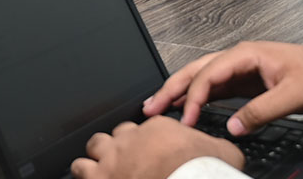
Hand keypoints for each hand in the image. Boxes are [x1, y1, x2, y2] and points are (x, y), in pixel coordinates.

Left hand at [70, 116, 244, 178]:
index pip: (142, 128)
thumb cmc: (206, 173)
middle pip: (113, 135)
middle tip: (125, 162)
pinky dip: (85, 174)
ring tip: (101, 171)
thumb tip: (221, 149)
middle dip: (116, 147)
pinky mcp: (102, 177)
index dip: (144, 143)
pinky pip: (79, 170)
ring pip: (92, 148)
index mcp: (158, 130)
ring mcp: (114, 159)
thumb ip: (210, 145)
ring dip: (95, 159)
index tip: (149, 153)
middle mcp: (131, 141)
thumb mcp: (222, 152)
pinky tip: (92, 178)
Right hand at [143, 41, 302, 135]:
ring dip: (179, 92)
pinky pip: (214, 88)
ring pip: (201, 78)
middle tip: (151, 107)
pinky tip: (187, 108)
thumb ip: (260, 112)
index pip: (208, 74)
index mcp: (245, 54)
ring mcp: (240, 69)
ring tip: (159, 107)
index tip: (186, 118)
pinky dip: (197, 98)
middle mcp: (238, 58)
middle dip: (170, 89)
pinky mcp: (245, 81)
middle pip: (195, 71)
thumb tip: (233, 127)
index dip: (193, 97)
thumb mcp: (291, 96)